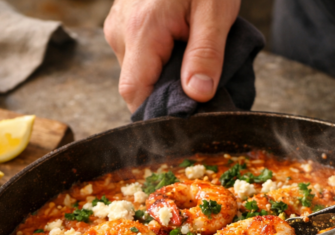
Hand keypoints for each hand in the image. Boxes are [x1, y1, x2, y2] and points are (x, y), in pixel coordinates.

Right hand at [104, 0, 239, 111]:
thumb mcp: (216, 12)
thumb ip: (206, 54)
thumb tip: (198, 95)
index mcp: (142, 31)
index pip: (134, 94)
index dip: (156, 115)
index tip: (184, 121)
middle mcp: (121, 32)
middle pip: (137, 87)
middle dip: (166, 96)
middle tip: (200, 91)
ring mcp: (119, 28)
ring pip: (138, 74)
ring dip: (164, 79)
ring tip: (192, 63)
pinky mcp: (123, 25)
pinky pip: (139, 58)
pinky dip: (159, 63)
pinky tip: (180, 52)